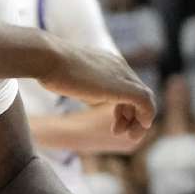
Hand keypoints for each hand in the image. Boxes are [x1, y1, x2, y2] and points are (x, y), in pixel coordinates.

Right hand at [37, 41, 155, 141]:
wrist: (48, 58)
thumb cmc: (50, 67)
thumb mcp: (67, 74)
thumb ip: (76, 80)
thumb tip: (65, 82)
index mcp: (107, 63)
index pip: (125, 86)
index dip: (122, 107)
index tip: (113, 123)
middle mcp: (119, 67)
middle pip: (137, 92)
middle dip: (132, 115)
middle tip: (120, 132)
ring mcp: (123, 75)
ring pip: (145, 98)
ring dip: (139, 120)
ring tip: (128, 135)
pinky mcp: (124, 87)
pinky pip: (146, 102)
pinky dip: (146, 116)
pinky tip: (139, 128)